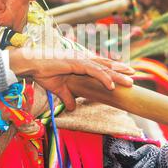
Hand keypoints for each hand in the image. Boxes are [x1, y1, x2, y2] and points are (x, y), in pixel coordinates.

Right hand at [9, 48, 134, 109]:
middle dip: (121, 70)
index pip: (101, 65)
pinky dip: (104, 78)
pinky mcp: (76, 64)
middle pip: (106, 65)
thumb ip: (67, 97)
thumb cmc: (44, 72)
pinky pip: (93, 71)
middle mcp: (83, 60)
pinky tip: (112, 85)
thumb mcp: (59, 89)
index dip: (113, 69)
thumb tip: (71, 108)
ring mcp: (80, 61)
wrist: (32, 65)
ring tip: (130, 82)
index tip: (125, 73)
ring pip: (104, 68)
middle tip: (134, 74)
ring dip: (118, 76)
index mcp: (80, 63)